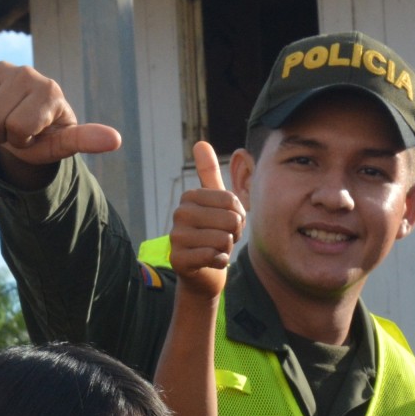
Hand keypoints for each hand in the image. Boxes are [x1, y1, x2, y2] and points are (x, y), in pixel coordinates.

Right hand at [0, 56, 122, 174]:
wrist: (22, 119)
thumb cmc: (44, 134)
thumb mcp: (63, 143)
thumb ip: (85, 140)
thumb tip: (115, 140)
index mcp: (50, 91)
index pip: (16, 128)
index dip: (19, 140)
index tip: (30, 134)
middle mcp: (26, 73)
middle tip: (12, 127)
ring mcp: (1, 66)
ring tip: (0, 118)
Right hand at [169, 141, 243, 295]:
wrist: (204, 273)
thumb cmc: (213, 234)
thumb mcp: (216, 203)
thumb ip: (210, 173)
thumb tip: (200, 142)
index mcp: (190, 197)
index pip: (232, 201)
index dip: (239, 216)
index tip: (227, 223)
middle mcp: (180, 214)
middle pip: (229, 219)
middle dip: (234, 234)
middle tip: (222, 239)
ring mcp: (176, 237)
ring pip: (223, 239)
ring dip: (226, 249)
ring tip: (215, 249)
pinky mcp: (178, 259)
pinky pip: (213, 256)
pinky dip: (219, 262)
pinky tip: (210, 262)